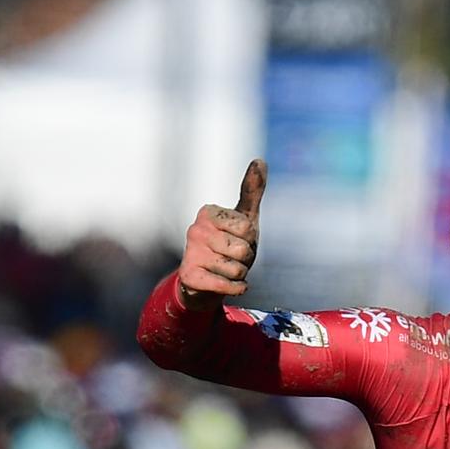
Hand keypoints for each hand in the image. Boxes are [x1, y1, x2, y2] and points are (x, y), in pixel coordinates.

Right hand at [175, 160, 265, 313]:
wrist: (207, 284)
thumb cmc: (229, 247)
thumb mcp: (244, 218)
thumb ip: (252, 191)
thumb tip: (259, 160)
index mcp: (208, 212)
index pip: (247, 228)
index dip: (249, 240)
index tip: (237, 240)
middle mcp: (195, 229)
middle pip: (243, 250)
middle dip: (245, 259)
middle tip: (231, 258)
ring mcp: (190, 253)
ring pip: (236, 269)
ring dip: (238, 275)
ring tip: (225, 271)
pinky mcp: (190, 277)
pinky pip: (225, 284)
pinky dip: (235, 288)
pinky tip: (228, 285)